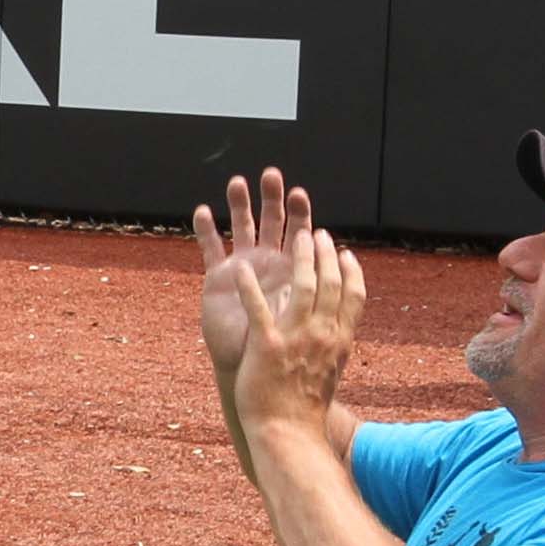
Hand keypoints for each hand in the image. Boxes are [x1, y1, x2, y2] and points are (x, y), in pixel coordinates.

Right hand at [193, 166, 311, 378]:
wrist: (258, 370)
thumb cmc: (287, 348)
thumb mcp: (308, 316)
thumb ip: (321, 288)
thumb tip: (341, 261)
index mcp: (293, 268)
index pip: (299, 232)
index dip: (299, 213)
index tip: (299, 194)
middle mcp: (269, 262)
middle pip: (271, 221)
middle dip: (272, 198)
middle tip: (272, 175)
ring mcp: (243, 267)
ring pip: (241, 228)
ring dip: (239, 205)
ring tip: (237, 182)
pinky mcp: (218, 278)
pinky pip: (211, 250)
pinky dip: (206, 231)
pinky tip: (203, 211)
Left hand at [230, 226, 366, 436]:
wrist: (287, 435)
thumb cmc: (305, 410)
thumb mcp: (329, 376)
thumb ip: (332, 351)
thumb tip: (336, 337)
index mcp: (339, 342)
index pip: (353, 297)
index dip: (350, 271)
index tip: (344, 254)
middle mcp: (322, 336)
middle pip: (330, 283)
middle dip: (324, 254)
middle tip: (317, 233)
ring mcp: (296, 339)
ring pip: (303, 286)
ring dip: (299, 257)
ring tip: (293, 237)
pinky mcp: (267, 346)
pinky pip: (258, 308)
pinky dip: (249, 286)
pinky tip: (241, 268)